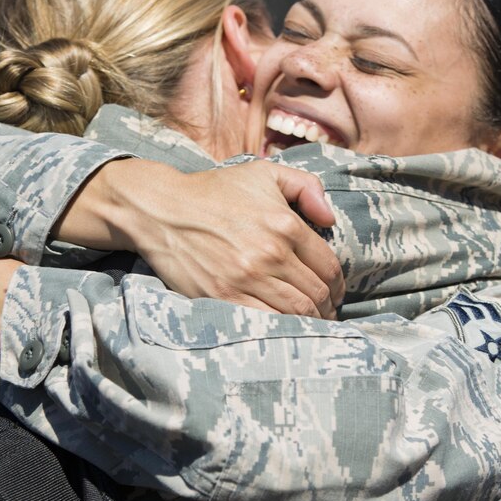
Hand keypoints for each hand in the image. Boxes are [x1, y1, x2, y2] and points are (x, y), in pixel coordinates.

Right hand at [55, 159, 344, 317]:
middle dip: (328, 306)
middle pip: (316, 293)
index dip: (338, 284)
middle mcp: (270, 253)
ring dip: (310, 321)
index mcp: (285, 224)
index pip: (328, 265)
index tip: (335, 292)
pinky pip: (266, 321)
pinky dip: (282, 328)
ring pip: (296, 312)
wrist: (162, 210)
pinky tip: (285, 328)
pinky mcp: (224, 297)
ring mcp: (246, 278)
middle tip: (326, 312)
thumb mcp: (264, 172)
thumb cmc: (214, 191)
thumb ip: (306, 186)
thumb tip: (330, 218)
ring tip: (311, 323)